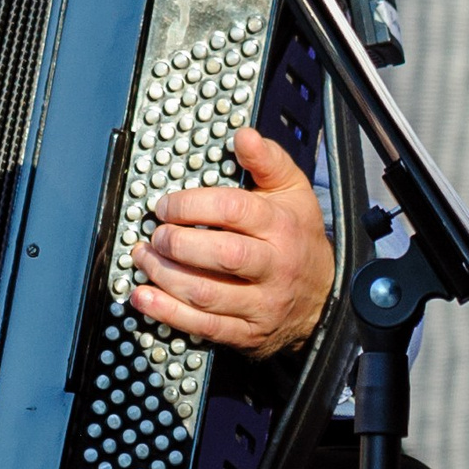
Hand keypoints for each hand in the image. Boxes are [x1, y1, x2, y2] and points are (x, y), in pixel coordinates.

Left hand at [129, 127, 334, 359]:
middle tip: (155, 234)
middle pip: (221, 255)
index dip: (191, 205)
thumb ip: (267, 160)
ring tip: (143, 259)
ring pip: (206, 294)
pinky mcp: (247, 333)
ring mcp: (261, 304)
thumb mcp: (292, 191)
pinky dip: (168, 313)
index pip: (233, 211)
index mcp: (281, 226)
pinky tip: (144, 297)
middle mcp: (273, 267)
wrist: (325, 296)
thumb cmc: (299, 237)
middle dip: (177, 243)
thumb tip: (244, 135)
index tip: (166, 205)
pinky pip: (204, 327)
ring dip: (165, 276)